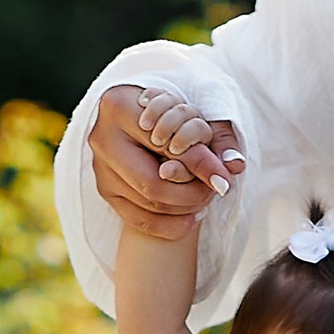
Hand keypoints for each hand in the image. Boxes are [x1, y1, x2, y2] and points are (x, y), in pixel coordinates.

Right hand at [90, 84, 242, 245]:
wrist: (137, 115)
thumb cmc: (170, 110)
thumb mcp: (194, 116)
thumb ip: (217, 138)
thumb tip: (235, 165)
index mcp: (119, 107)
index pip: (164, 147)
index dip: (198, 166)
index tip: (224, 179)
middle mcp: (101, 139)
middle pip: (152, 185)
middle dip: (191, 194)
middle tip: (215, 191)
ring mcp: (99, 168)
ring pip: (147, 205)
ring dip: (184, 209)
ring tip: (206, 199)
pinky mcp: (104, 190)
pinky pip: (138, 221)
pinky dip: (170, 225)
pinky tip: (192, 218)